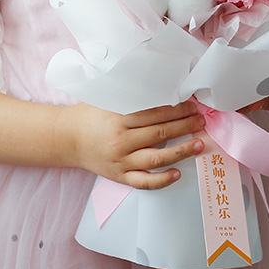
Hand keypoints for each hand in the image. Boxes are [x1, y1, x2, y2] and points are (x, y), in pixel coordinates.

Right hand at [60, 100, 205, 189]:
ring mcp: (120, 162)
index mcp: (118, 119)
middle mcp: (120, 141)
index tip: (192, 106)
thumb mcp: (107, 98)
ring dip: (181, 151)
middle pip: (160, 133)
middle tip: (201, 121)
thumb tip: (162, 86)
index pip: (155, 113)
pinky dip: (162, 180)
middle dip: (185, 126)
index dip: (177, 110)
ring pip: (157, 159)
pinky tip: (177, 173)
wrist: (66, 139)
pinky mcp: (119, 177)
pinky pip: (144, 182)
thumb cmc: (89, 115)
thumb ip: (131, 95)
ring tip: (199, 144)